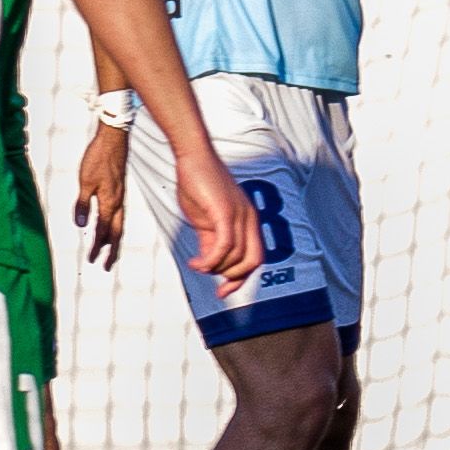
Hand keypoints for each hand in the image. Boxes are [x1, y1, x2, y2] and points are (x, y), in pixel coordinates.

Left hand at [77, 122, 128, 266]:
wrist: (114, 139)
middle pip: (116, 232)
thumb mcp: (85, 182)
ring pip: (119, 224)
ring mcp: (120, 196)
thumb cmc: (98, 158)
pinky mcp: (119, 189)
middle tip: (106, 266)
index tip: (92, 260)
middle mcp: (117, 202)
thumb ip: (82, 204)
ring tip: (110, 251)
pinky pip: (119, 214)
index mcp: (109, 202)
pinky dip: (115, 226)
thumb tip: (81, 225)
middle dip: (111, 250)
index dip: (97, 246)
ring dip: (114, 240)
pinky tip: (111, 226)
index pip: (103, 230)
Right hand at [172, 141, 264, 292]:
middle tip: (212, 282)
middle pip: (252, 261)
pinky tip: (196, 263)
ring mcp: (239, 215)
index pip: (256, 257)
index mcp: (248, 221)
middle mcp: (249, 219)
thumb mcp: (207, 220)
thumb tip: (210, 263)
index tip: (224, 291)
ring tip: (196, 265)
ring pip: (235, 257)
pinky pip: (224, 246)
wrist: (193, 158)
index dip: (242, 277)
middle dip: (233, 278)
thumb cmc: (199, 186)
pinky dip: (210, 261)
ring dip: (213, 268)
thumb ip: (211, 241)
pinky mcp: (225, 212)